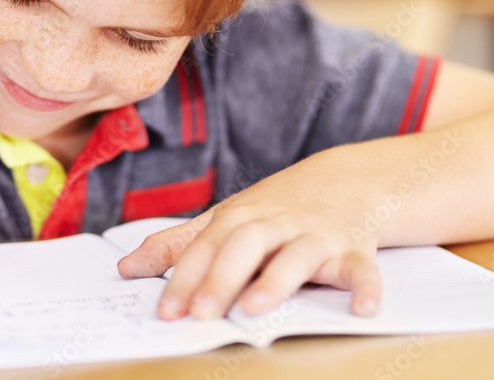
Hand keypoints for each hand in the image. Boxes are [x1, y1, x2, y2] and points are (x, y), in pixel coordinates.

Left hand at [116, 163, 381, 319]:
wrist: (348, 179)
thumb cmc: (277, 208)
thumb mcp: (225, 218)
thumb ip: (178, 244)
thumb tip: (127, 267)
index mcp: (239, 219)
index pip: (205, 248)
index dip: (184, 279)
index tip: (165, 311)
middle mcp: (275, 224)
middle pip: (244, 246)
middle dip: (221, 278)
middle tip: (201, 313)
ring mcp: (315, 235)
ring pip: (296, 255)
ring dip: (277, 280)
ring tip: (256, 308)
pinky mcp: (354, 249)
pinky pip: (361, 267)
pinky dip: (366, 287)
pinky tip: (364, 309)